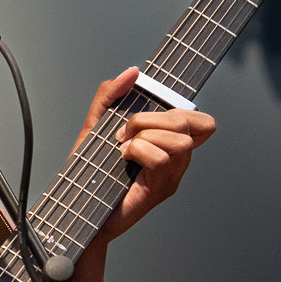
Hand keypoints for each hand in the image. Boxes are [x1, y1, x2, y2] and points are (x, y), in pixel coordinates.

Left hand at [75, 69, 215, 244]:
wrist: (77, 208)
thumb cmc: (90, 171)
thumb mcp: (95, 125)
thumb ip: (110, 95)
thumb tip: (133, 73)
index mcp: (169, 144)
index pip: (203, 123)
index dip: (188, 110)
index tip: (155, 111)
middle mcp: (177, 162)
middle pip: (187, 123)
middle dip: (149, 118)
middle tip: (124, 132)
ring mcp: (170, 177)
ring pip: (178, 141)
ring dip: (144, 136)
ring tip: (123, 147)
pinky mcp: (158, 191)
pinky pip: (161, 159)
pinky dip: (138, 150)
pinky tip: (124, 158)